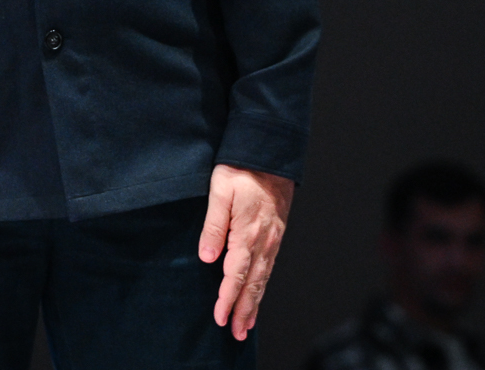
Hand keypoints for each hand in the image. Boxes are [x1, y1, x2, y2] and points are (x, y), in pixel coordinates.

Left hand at [199, 163, 293, 340]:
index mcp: (247, 232)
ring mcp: (273, 237)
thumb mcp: (220, 191)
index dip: (228, 299)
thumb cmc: (241, 167)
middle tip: (238, 333)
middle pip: (253, 283)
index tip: (220, 318)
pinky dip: (264, 284)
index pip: (235, 274)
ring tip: (248, 323)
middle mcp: (263, 239)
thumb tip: (207, 258)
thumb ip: (213, 225)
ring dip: (255, 302)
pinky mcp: (276, 232)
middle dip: (245, 310)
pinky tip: (259, 291)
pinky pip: (270, 265)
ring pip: (264, 277)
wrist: (270, 150)